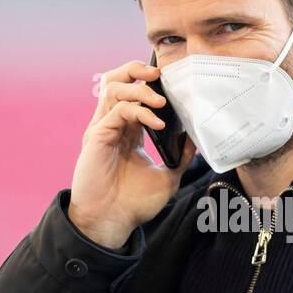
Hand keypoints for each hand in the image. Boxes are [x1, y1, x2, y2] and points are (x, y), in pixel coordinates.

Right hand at [68, 59, 196, 248]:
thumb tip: (195, 140)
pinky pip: (118, 110)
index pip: (134, 93)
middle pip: (117, 81)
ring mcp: (103, 128)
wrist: (112, 222)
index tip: (172, 82)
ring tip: (161, 100)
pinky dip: (139, 110)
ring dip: (140, 88)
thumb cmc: (133, 203)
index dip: (150, 83)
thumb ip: (180, 158)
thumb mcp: (167, 177)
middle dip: (136, 69)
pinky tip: (157, 122)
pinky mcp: (97, 136)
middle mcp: (113, 125)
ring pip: (114, 88)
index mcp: (127, 131)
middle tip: (159, 73)